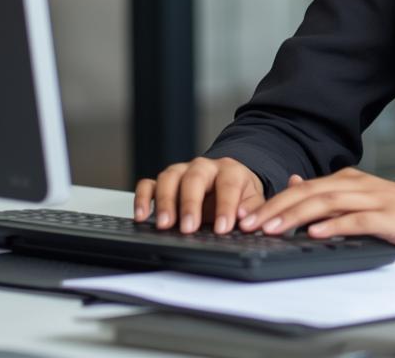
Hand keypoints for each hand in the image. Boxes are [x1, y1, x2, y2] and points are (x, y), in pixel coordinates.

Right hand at [133, 156, 265, 234]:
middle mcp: (203, 168)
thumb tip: (247, 219)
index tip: (222, 228)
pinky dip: (142, 197)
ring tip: (164, 225)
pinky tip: (141, 216)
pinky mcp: (164, 182)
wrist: (227, 180)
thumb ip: (253, 209)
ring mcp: (181, 172)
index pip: (228, 183)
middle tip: (189, 228)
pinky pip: (148, 184)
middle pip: (195, 178)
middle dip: (191, 204)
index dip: (225, 206)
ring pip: (170, 178)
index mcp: (229, 170)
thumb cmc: (239, 192)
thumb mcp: (253, 199)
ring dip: (165, 201)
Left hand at [237, 167, 394, 250]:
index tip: (246, 216)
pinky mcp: (389, 217)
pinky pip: (357, 220)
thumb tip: (294, 182)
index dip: (272, 201)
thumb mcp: (364, 197)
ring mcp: (373, 199)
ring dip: (297, 215)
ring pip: (327, 202)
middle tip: (248, 223)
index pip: (302, 188)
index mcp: (349, 181)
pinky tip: (317, 233)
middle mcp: (357, 185)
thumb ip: (329, 191)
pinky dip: (335, 225)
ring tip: (273, 228)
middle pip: (309, 192)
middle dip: (275, 207)